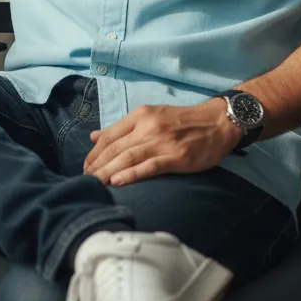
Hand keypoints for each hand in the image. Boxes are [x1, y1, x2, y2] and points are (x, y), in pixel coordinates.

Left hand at [82, 99, 242, 186]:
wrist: (216, 122)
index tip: (85, 167)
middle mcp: (148, 127)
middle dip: (97, 165)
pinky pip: (149, 167)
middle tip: (84, 180)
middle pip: (115, 148)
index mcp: (141, 116)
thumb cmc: (182, 121)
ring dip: (107, 172)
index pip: (109, 135)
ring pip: (128, 158)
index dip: (94, 153)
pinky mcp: (176, 157)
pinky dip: (131, 174)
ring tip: (94, 184)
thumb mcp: (151, 116)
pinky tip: (118, 182)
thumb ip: (123, 127)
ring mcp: (162, 142)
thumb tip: (94, 136)